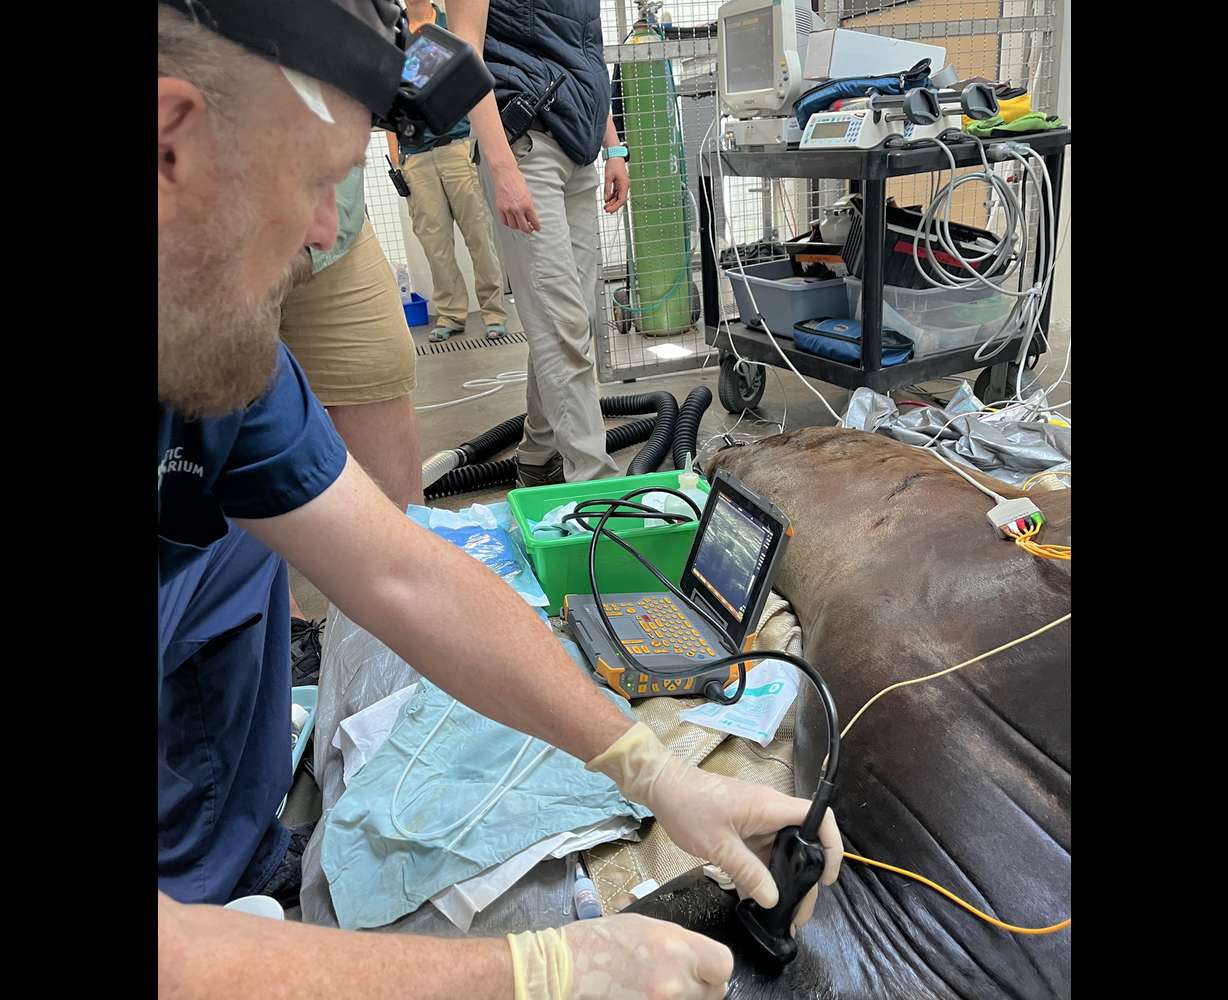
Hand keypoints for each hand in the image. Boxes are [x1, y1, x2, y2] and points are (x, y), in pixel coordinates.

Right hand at [492, 159, 539, 232]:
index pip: (534, 221)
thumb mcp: (528, 194)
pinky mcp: (500, 208)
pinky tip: (510, 221)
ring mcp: (508, 209)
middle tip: (529, 229)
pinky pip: (504, 221)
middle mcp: (518, 208)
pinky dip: (508, 223)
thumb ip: (529, 206)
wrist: (506, 174)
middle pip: (524, 227)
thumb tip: (530, 217)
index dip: (536, 227)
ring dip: (518, 227)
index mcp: (527, 205)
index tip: (537, 228)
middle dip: (528, 230)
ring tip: (519, 224)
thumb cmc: (517, 181)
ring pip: (514, 226)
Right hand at [507, 913, 731, 999]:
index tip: (705, 967)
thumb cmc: (599, 941)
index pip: (724, 964)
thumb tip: (698, 958)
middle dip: (700, 985)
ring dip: (684, 996)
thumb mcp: (647, 927)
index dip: (714, 966)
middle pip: (714, 992)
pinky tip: (645, 994)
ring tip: (656, 986)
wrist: (566, 968)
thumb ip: (679, 943)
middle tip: (678, 978)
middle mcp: (676, 979)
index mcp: (677, 947)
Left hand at [588, 724, 841, 917]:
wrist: (662, 786)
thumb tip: (774, 900)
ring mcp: (757, 817)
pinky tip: (755, 900)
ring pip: (781, 850)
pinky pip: (762, 850)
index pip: (817, 818)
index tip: (827, 878)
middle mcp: (770, 810)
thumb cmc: (690, 808)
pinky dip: (761, 872)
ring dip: (782, 880)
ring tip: (781, 915)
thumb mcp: (718, 846)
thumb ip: (748, 873)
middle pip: (802, 843)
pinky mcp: (743, 825)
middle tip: (799, 915)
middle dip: (805, 878)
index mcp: (771, 807)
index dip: (832, 845)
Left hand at [603, 157, 628, 213]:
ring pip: (618, 197)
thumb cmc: (613, 165)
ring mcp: (622, 185)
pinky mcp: (619, 184)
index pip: (621, 200)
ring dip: (612, 203)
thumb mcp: (608, 177)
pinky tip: (607, 200)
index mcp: (624, 185)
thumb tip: (606, 199)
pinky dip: (612, 197)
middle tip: (606, 210)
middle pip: (620, 200)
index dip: (615, 206)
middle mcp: (625, 186)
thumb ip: (607, 189)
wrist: (615, 156)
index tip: (609, 210)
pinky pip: (616, 193)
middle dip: (613, 206)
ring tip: (605, 206)